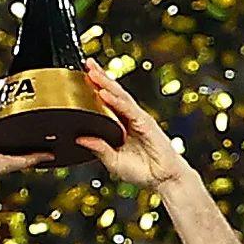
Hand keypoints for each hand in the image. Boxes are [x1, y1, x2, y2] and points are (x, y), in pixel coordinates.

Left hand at [73, 59, 187, 188]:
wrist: (164, 179)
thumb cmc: (142, 171)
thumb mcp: (113, 161)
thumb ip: (98, 149)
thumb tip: (79, 139)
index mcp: (121, 125)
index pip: (107, 103)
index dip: (95, 88)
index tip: (82, 76)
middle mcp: (130, 119)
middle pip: (113, 93)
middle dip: (100, 78)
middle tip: (87, 64)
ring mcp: (138, 119)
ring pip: (120, 97)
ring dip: (107, 83)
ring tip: (93, 72)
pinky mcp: (146, 124)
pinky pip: (129, 109)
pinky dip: (116, 101)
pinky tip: (105, 93)